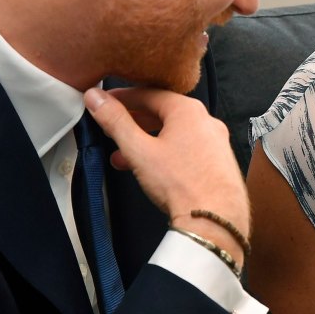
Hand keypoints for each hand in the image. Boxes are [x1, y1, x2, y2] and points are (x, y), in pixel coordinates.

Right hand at [84, 87, 249, 258]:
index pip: (149, 94)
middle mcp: (206, 121)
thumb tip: (96, 98)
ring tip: (122, 156)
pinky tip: (148, 170)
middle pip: (162, 113)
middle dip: (133, 121)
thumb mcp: (139, 150)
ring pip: (173, 133)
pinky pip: (186, 149)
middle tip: (111, 127)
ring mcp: (215, 142)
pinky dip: (164, 153)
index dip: (122, 97)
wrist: (215, 220)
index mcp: (188, 110)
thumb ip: (115, 122)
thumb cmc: (180, 183)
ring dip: (146, 141)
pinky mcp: (218, 162)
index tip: (104, 101)